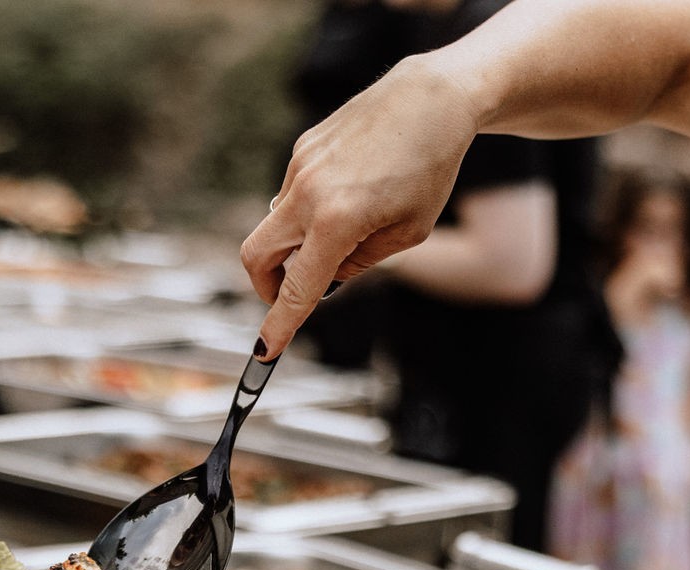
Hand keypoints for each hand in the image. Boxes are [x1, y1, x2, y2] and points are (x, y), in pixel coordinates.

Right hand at [242, 54, 478, 357]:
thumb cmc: (430, 169)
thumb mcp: (408, 233)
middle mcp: (309, 194)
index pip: (297, 288)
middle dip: (264, 284)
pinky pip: (293, 192)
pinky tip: (351, 188)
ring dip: (296, 241)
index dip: (279, 324)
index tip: (265, 350)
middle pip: (256, 256)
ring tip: (347, 224)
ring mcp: (301, 167)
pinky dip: (310, 208)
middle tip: (288, 293)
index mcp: (338, 223)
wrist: (433, 99)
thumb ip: (360, 262)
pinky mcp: (303, 148)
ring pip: (277, 222)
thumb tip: (326, 276)